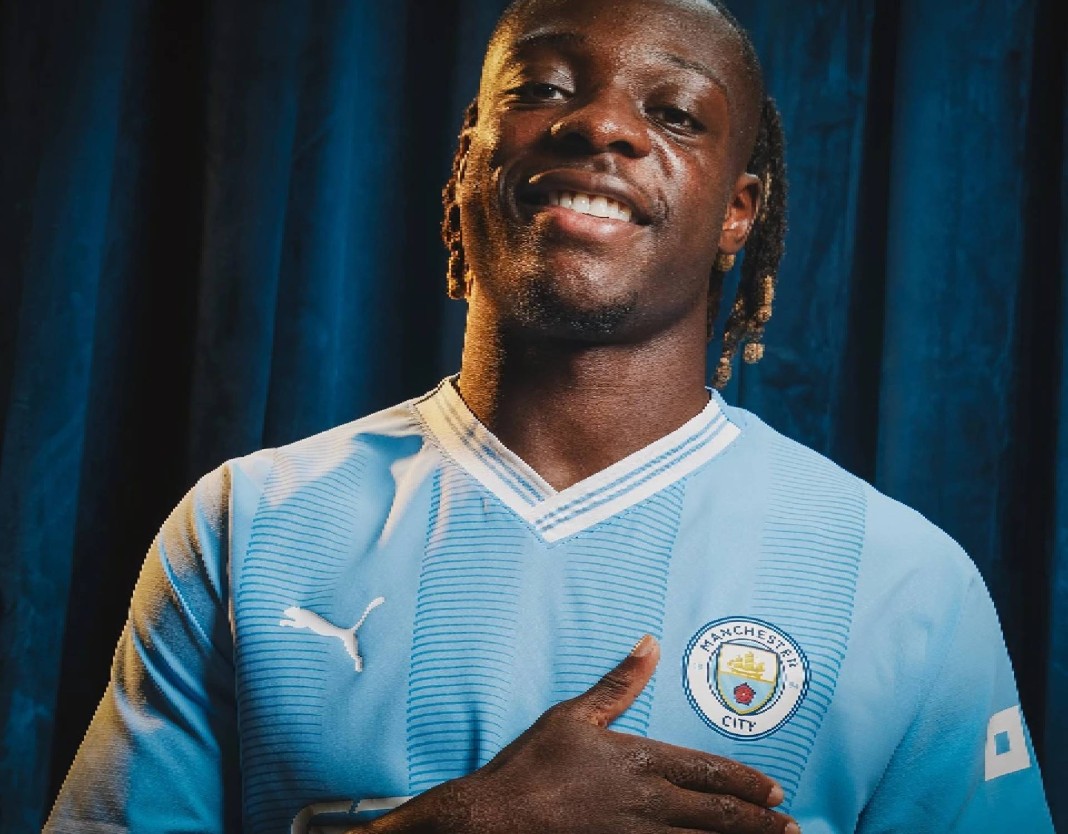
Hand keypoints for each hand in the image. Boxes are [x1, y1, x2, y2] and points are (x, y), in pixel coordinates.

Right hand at [364, 635, 798, 833]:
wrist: (496, 818)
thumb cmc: (533, 765)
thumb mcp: (574, 714)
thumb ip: (618, 683)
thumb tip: (648, 644)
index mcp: (639, 761)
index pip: (708, 773)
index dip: (746, 783)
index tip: (776, 790)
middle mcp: (647, 803)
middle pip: (717, 814)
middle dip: (757, 821)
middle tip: (789, 826)